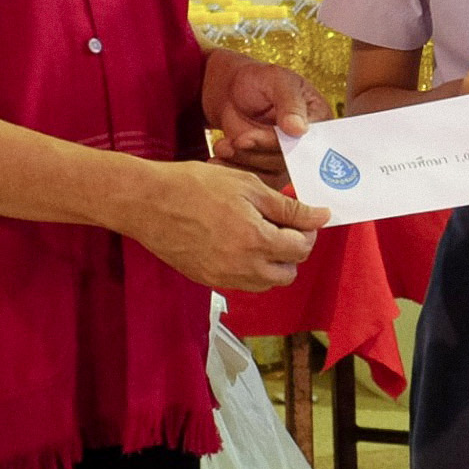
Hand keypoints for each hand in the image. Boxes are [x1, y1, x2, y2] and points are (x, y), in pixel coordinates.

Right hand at [126, 160, 328, 291]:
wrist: (147, 202)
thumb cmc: (194, 186)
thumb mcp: (248, 186)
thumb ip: (288, 207)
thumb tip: (320, 216)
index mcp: (256, 241)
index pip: (301, 248)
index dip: (307, 231)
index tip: (302, 217)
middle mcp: (242, 267)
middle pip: (288, 273)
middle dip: (292, 250)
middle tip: (283, 225)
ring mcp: (222, 278)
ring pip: (265, 283)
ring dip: (272, 263)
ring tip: (260, 233)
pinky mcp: (206, 280)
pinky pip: (241, 283)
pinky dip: (250, 268)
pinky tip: (239, 242)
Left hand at [204, 48, 330, 183]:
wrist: (234, 92)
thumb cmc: (260, 79)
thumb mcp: (277, 80)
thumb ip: (290, 103)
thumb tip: (299, 129)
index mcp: (319, 120)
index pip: (310, 140)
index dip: (286, 143)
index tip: (256, 137)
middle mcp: (307, 144)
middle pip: (289, 160)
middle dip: (259, 151)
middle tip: (237, 140)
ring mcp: (287, 159)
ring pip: (270, 172)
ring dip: (244, 161)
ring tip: (223, 145)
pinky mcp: (267, 169)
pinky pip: (255, 178)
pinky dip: (234, 170)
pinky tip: (218, 159)